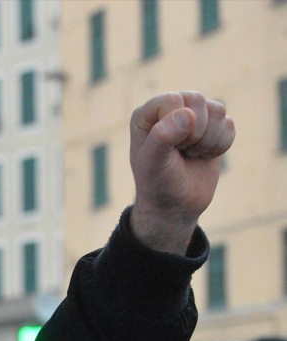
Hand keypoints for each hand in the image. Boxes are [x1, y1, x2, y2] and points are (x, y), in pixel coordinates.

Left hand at [129, 91, 234, 253]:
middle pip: (198, 99)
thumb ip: (162, 137)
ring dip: (208, 140)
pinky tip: (203, 156)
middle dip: (195, 132)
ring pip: (218, 110)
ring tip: (191, 154)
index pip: (173, 99)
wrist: (176, 205)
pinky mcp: (214, 127)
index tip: (170, 147)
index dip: (178, 124)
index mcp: (147, 114)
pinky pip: (229, 125)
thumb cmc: (158, 183)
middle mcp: (169, 108)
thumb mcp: (152, 163)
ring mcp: (193, 115)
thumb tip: (187, 114)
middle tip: (182, 152)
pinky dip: (220, 146)